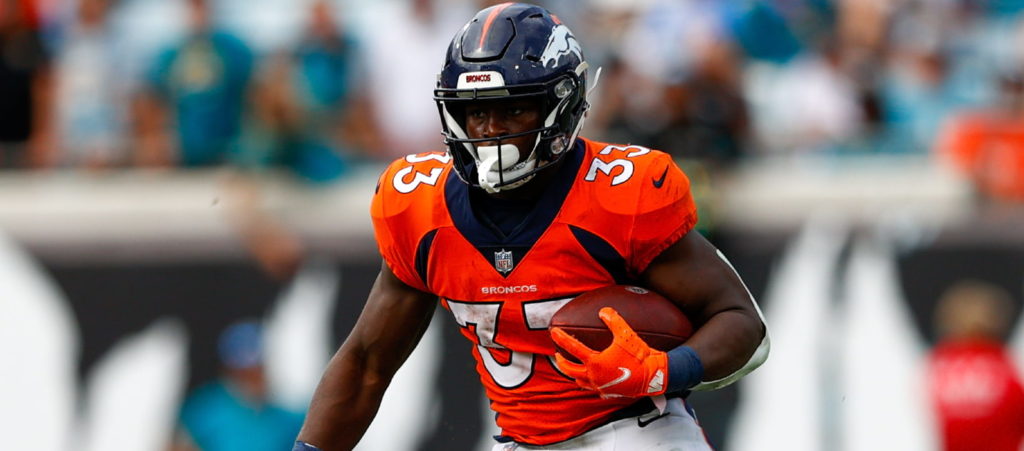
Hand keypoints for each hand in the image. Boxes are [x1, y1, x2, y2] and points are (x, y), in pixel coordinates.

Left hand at [551, 307, 667, 397]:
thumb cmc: (640, 356)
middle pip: (570, 370)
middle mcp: (595, 376)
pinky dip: (589, 383)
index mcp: (595, 362)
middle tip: (558, 355)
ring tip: (574, 368)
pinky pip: (594, 389)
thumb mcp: (626, 335)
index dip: (561, 338)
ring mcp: (601, 387)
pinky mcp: (610, 393)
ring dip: (574, 374)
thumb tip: (604, 311)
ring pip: (580, 382)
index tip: (554, 331)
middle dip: (561, 362)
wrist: (655, 377)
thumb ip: (614, 321)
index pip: (573, 348)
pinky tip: (593, 378)